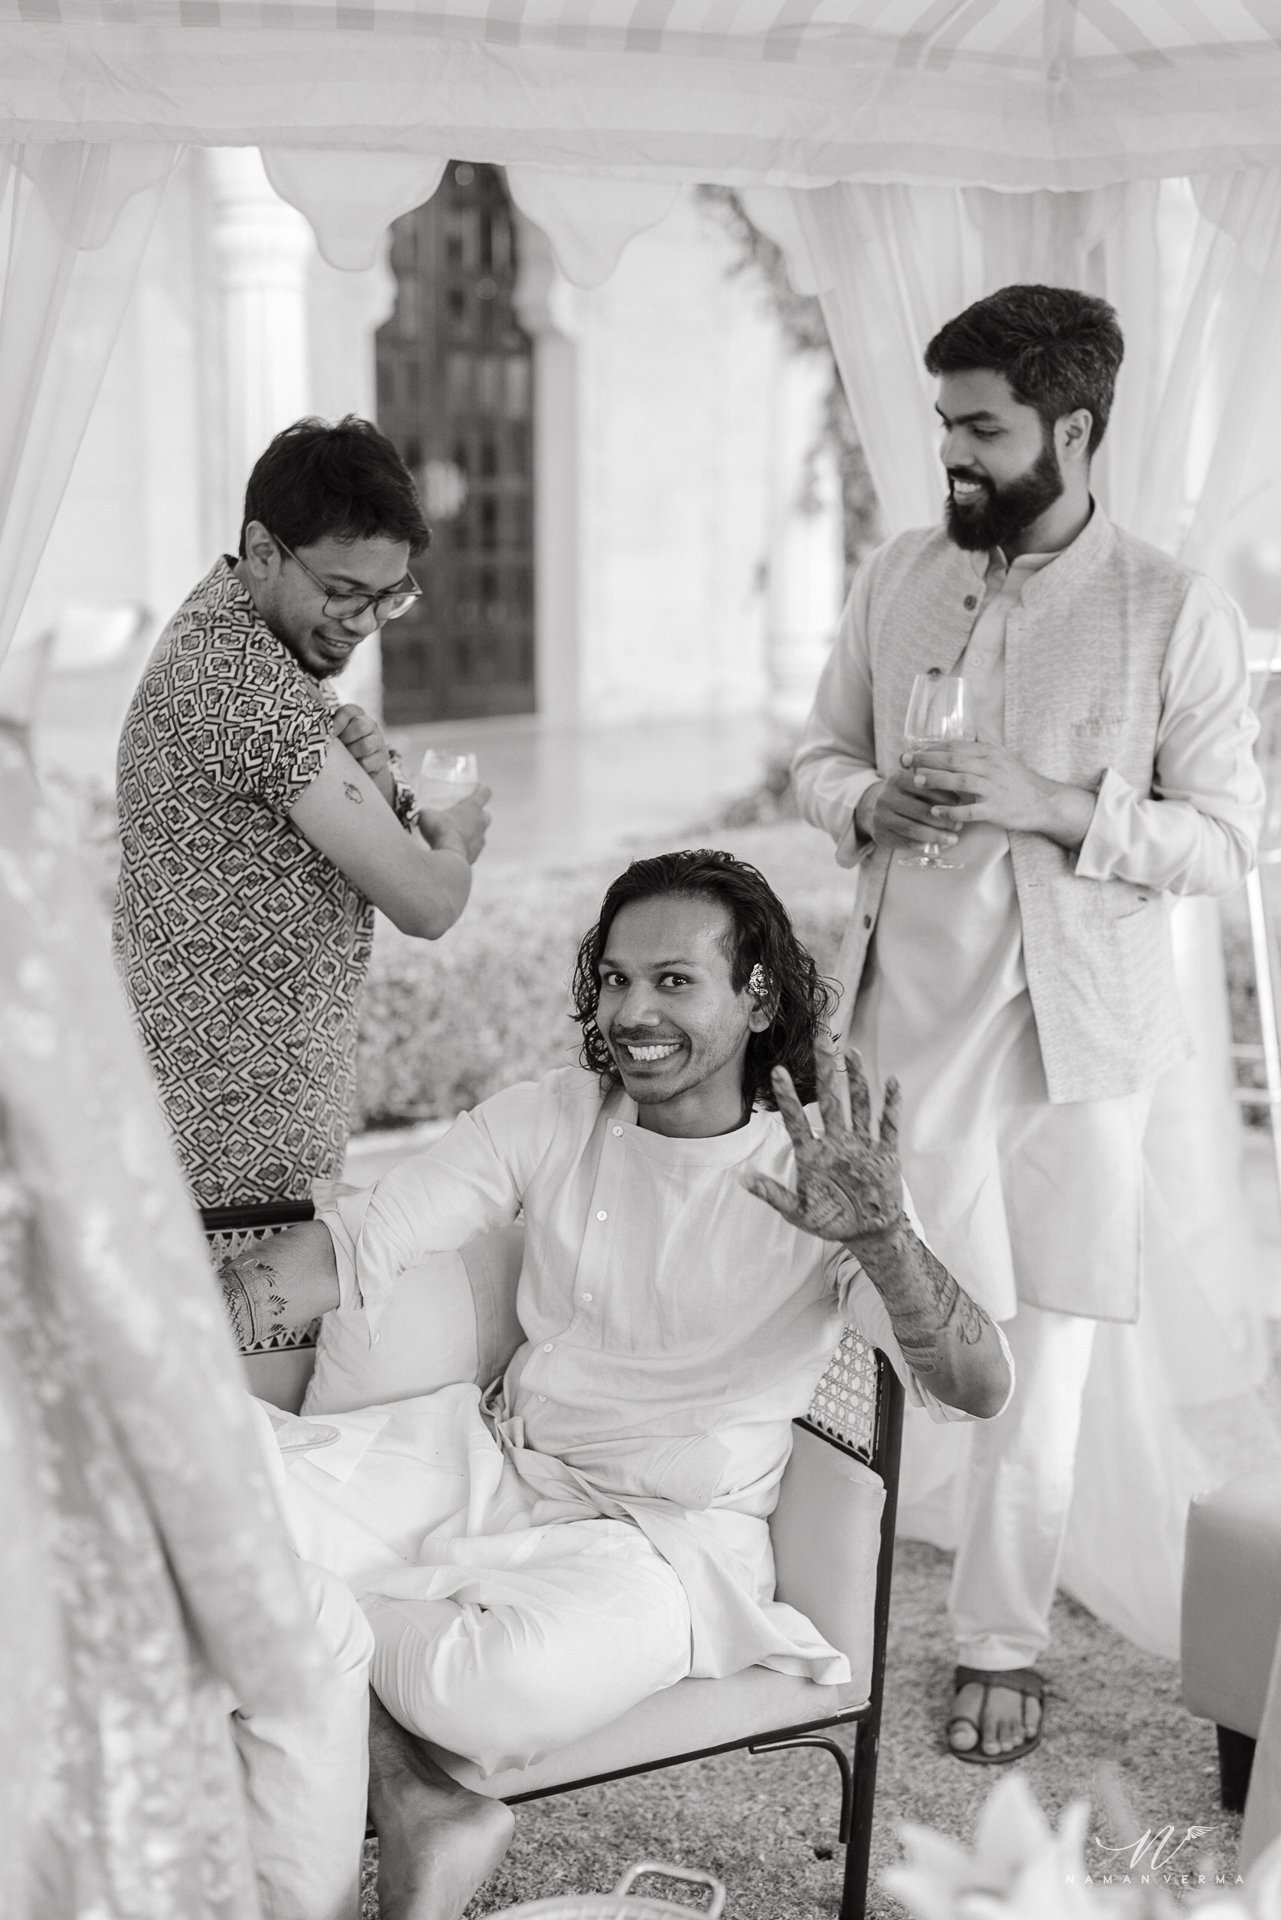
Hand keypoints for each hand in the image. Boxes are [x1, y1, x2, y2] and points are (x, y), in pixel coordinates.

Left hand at [333, 703, 392, 798]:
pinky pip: (368, 762)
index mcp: (356, 714)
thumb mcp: (335, 734)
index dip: (338, 722)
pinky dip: (357, 766)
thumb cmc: (342, 746)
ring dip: (351, 753)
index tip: (330, 734)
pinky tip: (352, 766)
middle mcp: (370, 724)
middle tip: (337, 748)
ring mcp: (378, 741)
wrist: (360, 766)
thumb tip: (316, 734)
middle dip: (345, 739)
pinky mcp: (382, 758)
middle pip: (360, 726)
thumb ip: (328, 730)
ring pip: (365, 745)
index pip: (349, 711)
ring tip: (344, 758)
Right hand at [418, 784, 491, 863]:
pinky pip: (473, 850)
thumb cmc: (439, 831)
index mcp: (471, 807)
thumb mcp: (426, 815)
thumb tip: (415, 812)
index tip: (477, 789)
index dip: (481, 790)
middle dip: (479, 814)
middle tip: (466, 815)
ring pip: (481, 834)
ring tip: (458, 835)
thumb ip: (423, 812)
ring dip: (473, 833)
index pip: (484, 792)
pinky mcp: (475, 856)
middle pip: (486, 815)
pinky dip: (466, 849)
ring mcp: (479, 841)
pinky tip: (454, 851)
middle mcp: (480, 823)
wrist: (447, 858)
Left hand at [741, 1048, 904, 1245]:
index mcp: (813, 1154)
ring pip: (859, 1105)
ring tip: (852, 1053)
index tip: (777, 1071)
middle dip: (825, 1070)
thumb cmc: (831, 1221)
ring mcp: (862, 1146)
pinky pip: (888, 1126)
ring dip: (857, 1080)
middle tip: (820, 1039)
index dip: (787, 1097)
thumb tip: (741, 1179)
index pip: (796, 1120)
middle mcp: (837, 1143)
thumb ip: (773, 1195)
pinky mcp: (885, 1155)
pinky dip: (891, 1106)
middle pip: (830, 1099)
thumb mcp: (798, 1213)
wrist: (867, 1233)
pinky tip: (891, 1082)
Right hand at [857, 771, 960, 853]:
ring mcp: (880, 817)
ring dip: (936, 836)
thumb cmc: (904, 795)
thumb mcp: (913, 783)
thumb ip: (933, 787)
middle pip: (920, 811)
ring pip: (913, 829)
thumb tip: (961, 802)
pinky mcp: (879, 834)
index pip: (925, 788)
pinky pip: (904, 842)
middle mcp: (886, 797)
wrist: (872, 807)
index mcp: (897, 779)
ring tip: (952, 839)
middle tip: (958, 825)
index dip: (946, 798)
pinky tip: (935, 846)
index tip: (961, 805)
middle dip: (943, 820)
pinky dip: (922, 845)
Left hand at [903, 742, 1094, 847]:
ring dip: (935, 780)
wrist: (1044, 802)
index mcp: (989, 753)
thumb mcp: (1003, 756)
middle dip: (926, 760)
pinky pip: (970, 810)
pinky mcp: (995, 809)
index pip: (955, 746)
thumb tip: (971, 729)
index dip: (931, 748)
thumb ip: (985, 744)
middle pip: (953, 760)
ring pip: (960, 781)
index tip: (913, 751)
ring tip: (915, 781)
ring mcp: (993, 788)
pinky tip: (935, 812)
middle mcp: (991, 767)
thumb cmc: (1018, 780)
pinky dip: (951, 811)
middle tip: (905, 762)